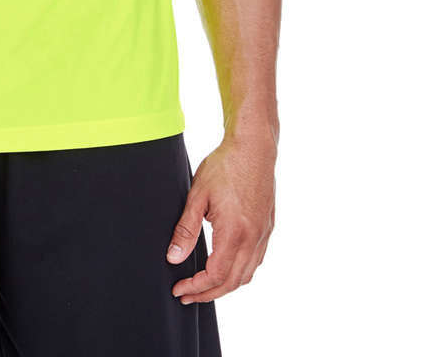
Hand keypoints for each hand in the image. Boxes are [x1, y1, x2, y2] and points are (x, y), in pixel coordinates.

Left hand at [165, 131, 275, 303]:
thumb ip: (186, 229)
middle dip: (208, 294)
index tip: (179, 289)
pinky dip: (240, 272)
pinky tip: (226, 268)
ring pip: (247, 275)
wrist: (254, 148)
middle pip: (232, 282)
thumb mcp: (198, 195)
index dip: (196, 288)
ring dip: (225, 286)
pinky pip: (255, 261)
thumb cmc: (225, 166)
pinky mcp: (267, 227)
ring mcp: (263, 234)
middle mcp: (253, 239)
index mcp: (235, 233)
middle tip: (187, 295)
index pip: (215, 276)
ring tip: (204, 287)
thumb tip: (174, 258)